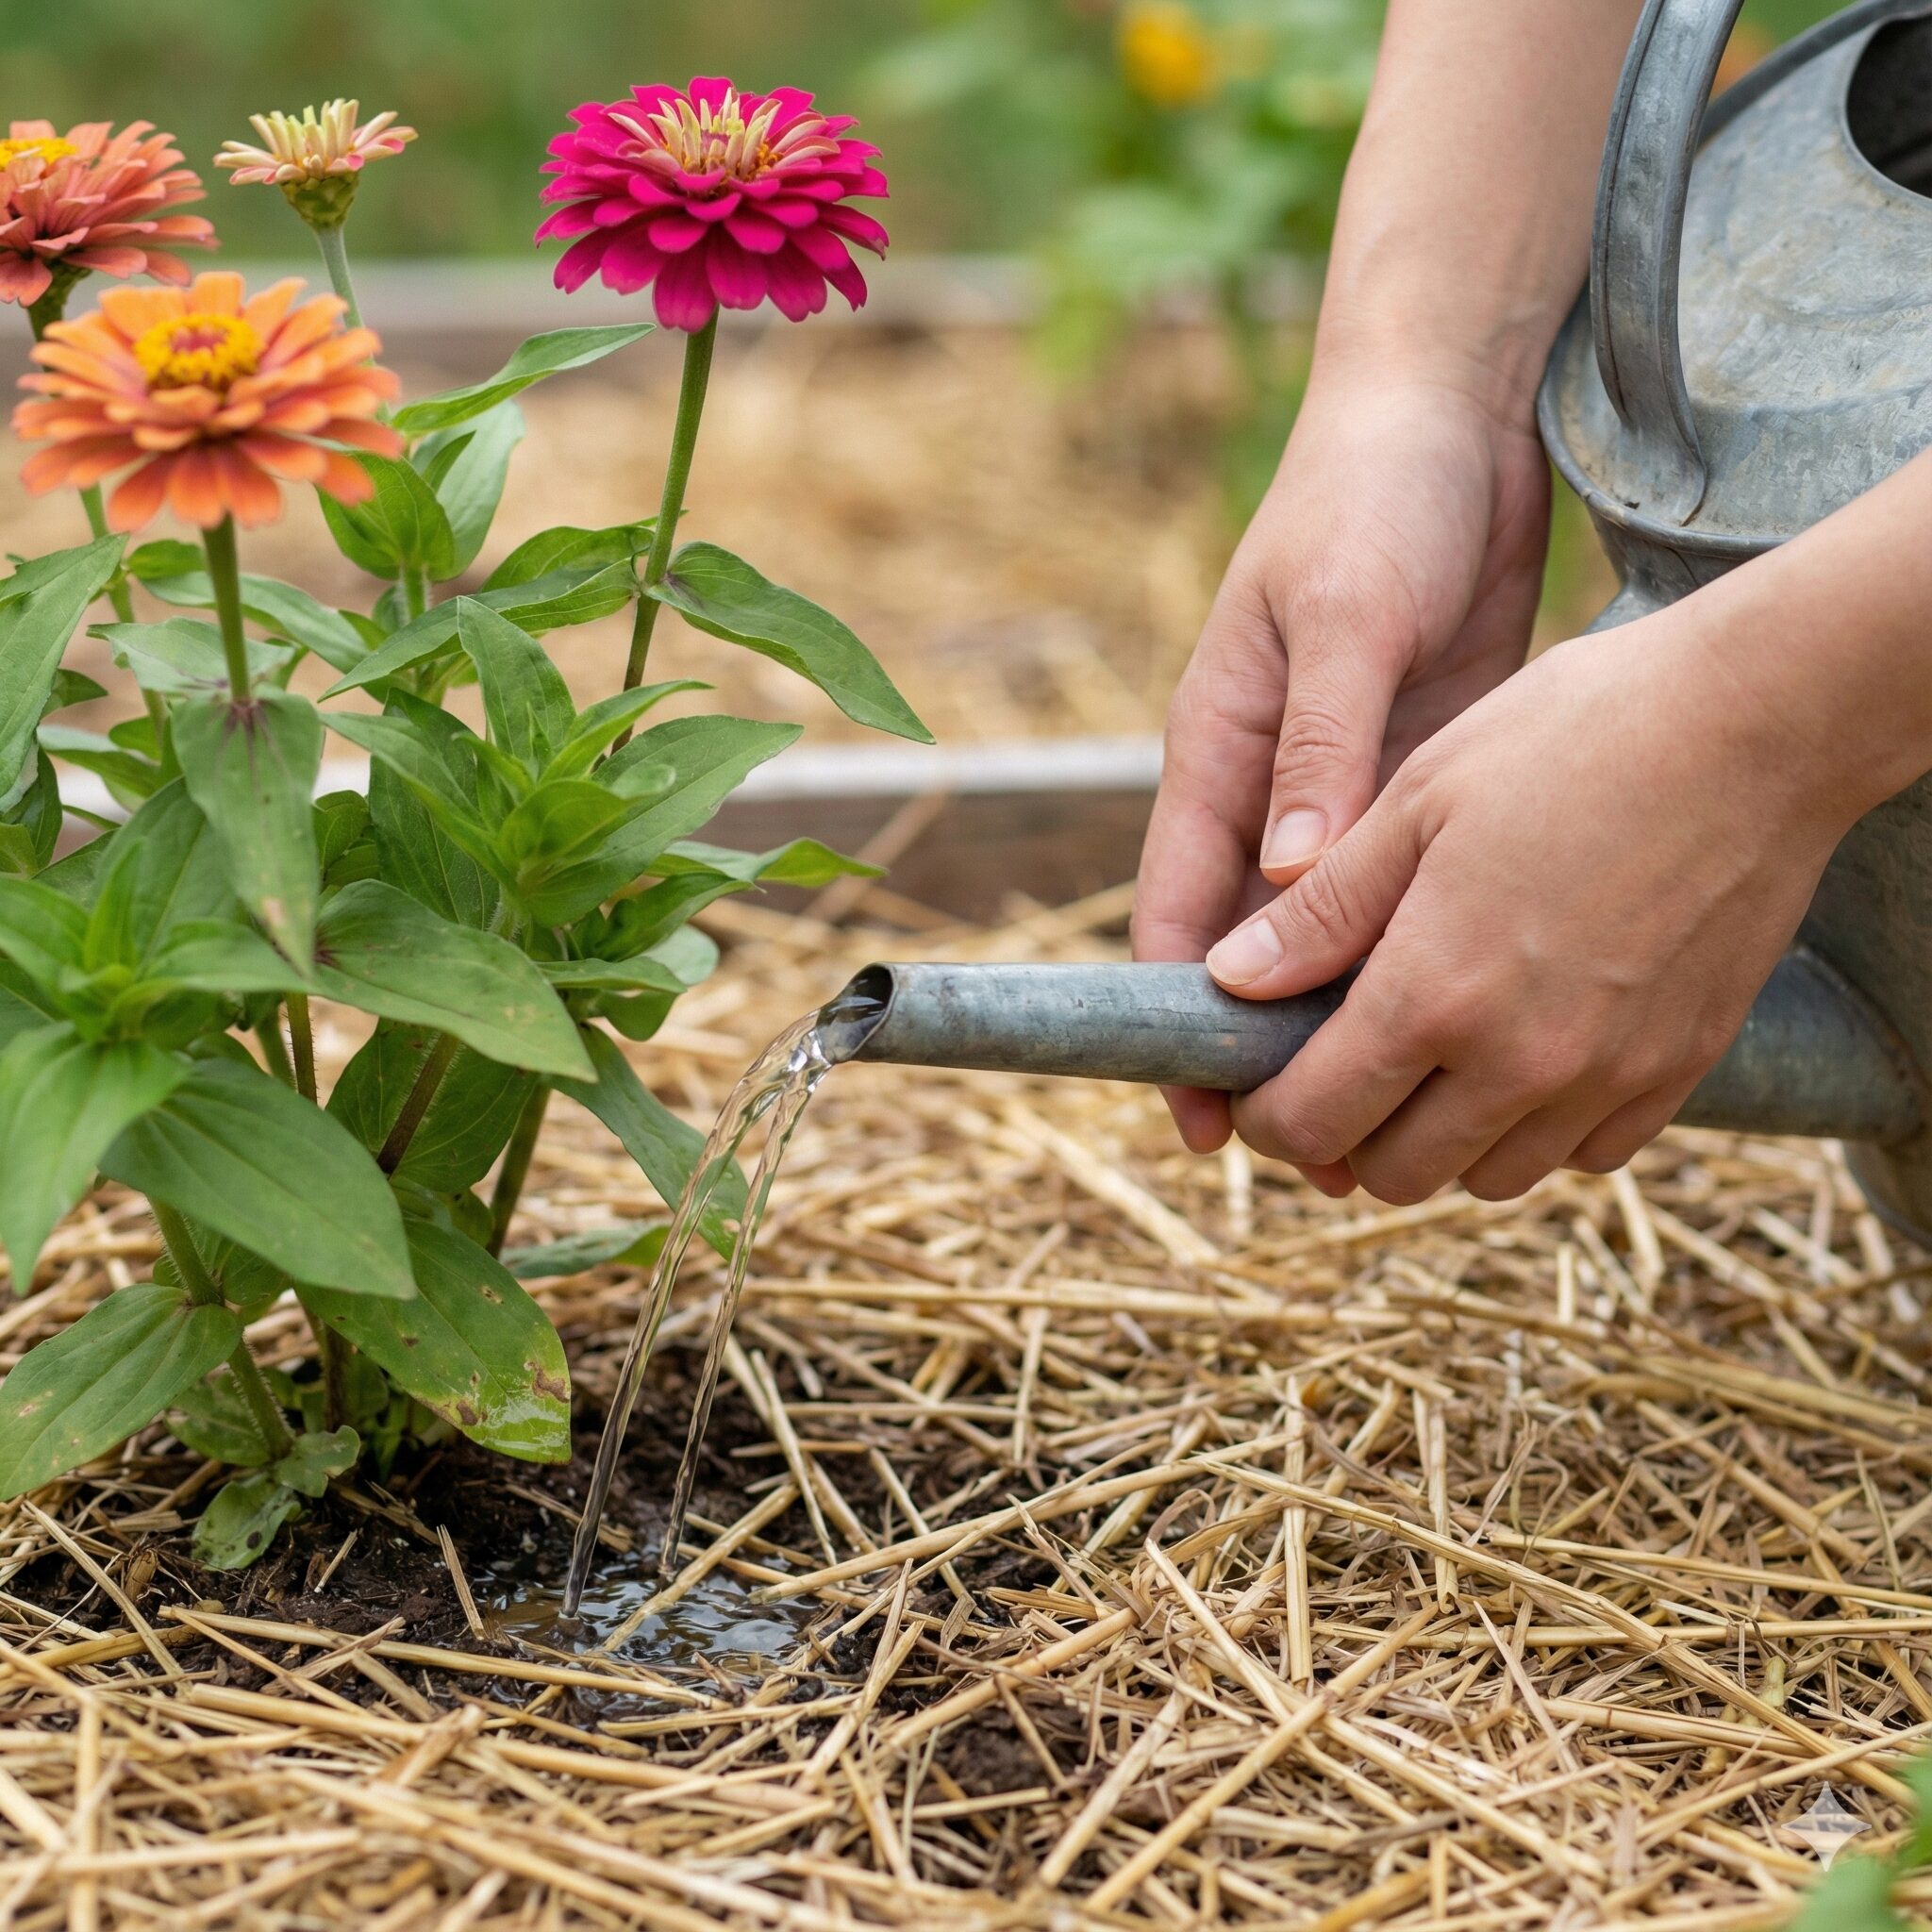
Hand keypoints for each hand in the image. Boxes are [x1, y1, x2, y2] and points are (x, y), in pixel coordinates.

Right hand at [1133, 368, 1551, 1151]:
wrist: (1449, 420)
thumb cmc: (1369, 501)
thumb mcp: (1341, 615)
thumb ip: (1318, 746)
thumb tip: (1292, 880)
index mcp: (1219, 750)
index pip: (1180, 911)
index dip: (1176, 1016)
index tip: (1196, 1114)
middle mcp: (1270, 788)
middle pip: (1251, 946)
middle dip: (1266, 1046)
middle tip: (1310, 1151)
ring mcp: (1341, 789)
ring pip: (1329, 933)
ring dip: (1346, 1017)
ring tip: (1388, 1110)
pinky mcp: (1414, 778)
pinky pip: (1401, 891)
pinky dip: (1411, 957)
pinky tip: (1445, 1019)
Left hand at [1202, 605, 1853, 1202]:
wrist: (1761, 722)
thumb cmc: (1573, 736)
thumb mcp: (1415, 803)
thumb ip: (1320, 914)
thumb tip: (1231, 983)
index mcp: (1435, 994)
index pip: (1314, 1119)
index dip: (1266, 1116)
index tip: (1257, 1082)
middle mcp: (1523, 1063)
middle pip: (1394, 1173)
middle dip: (1342, 1135)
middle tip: (1333, 1068)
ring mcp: (1610, 1076)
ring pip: (1487, 1176)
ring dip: (1437, 1139)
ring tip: (1425, 1058)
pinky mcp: (1679, 1069)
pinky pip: (1582, 1153)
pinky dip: (1533, 1129)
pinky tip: (1520, 1053)